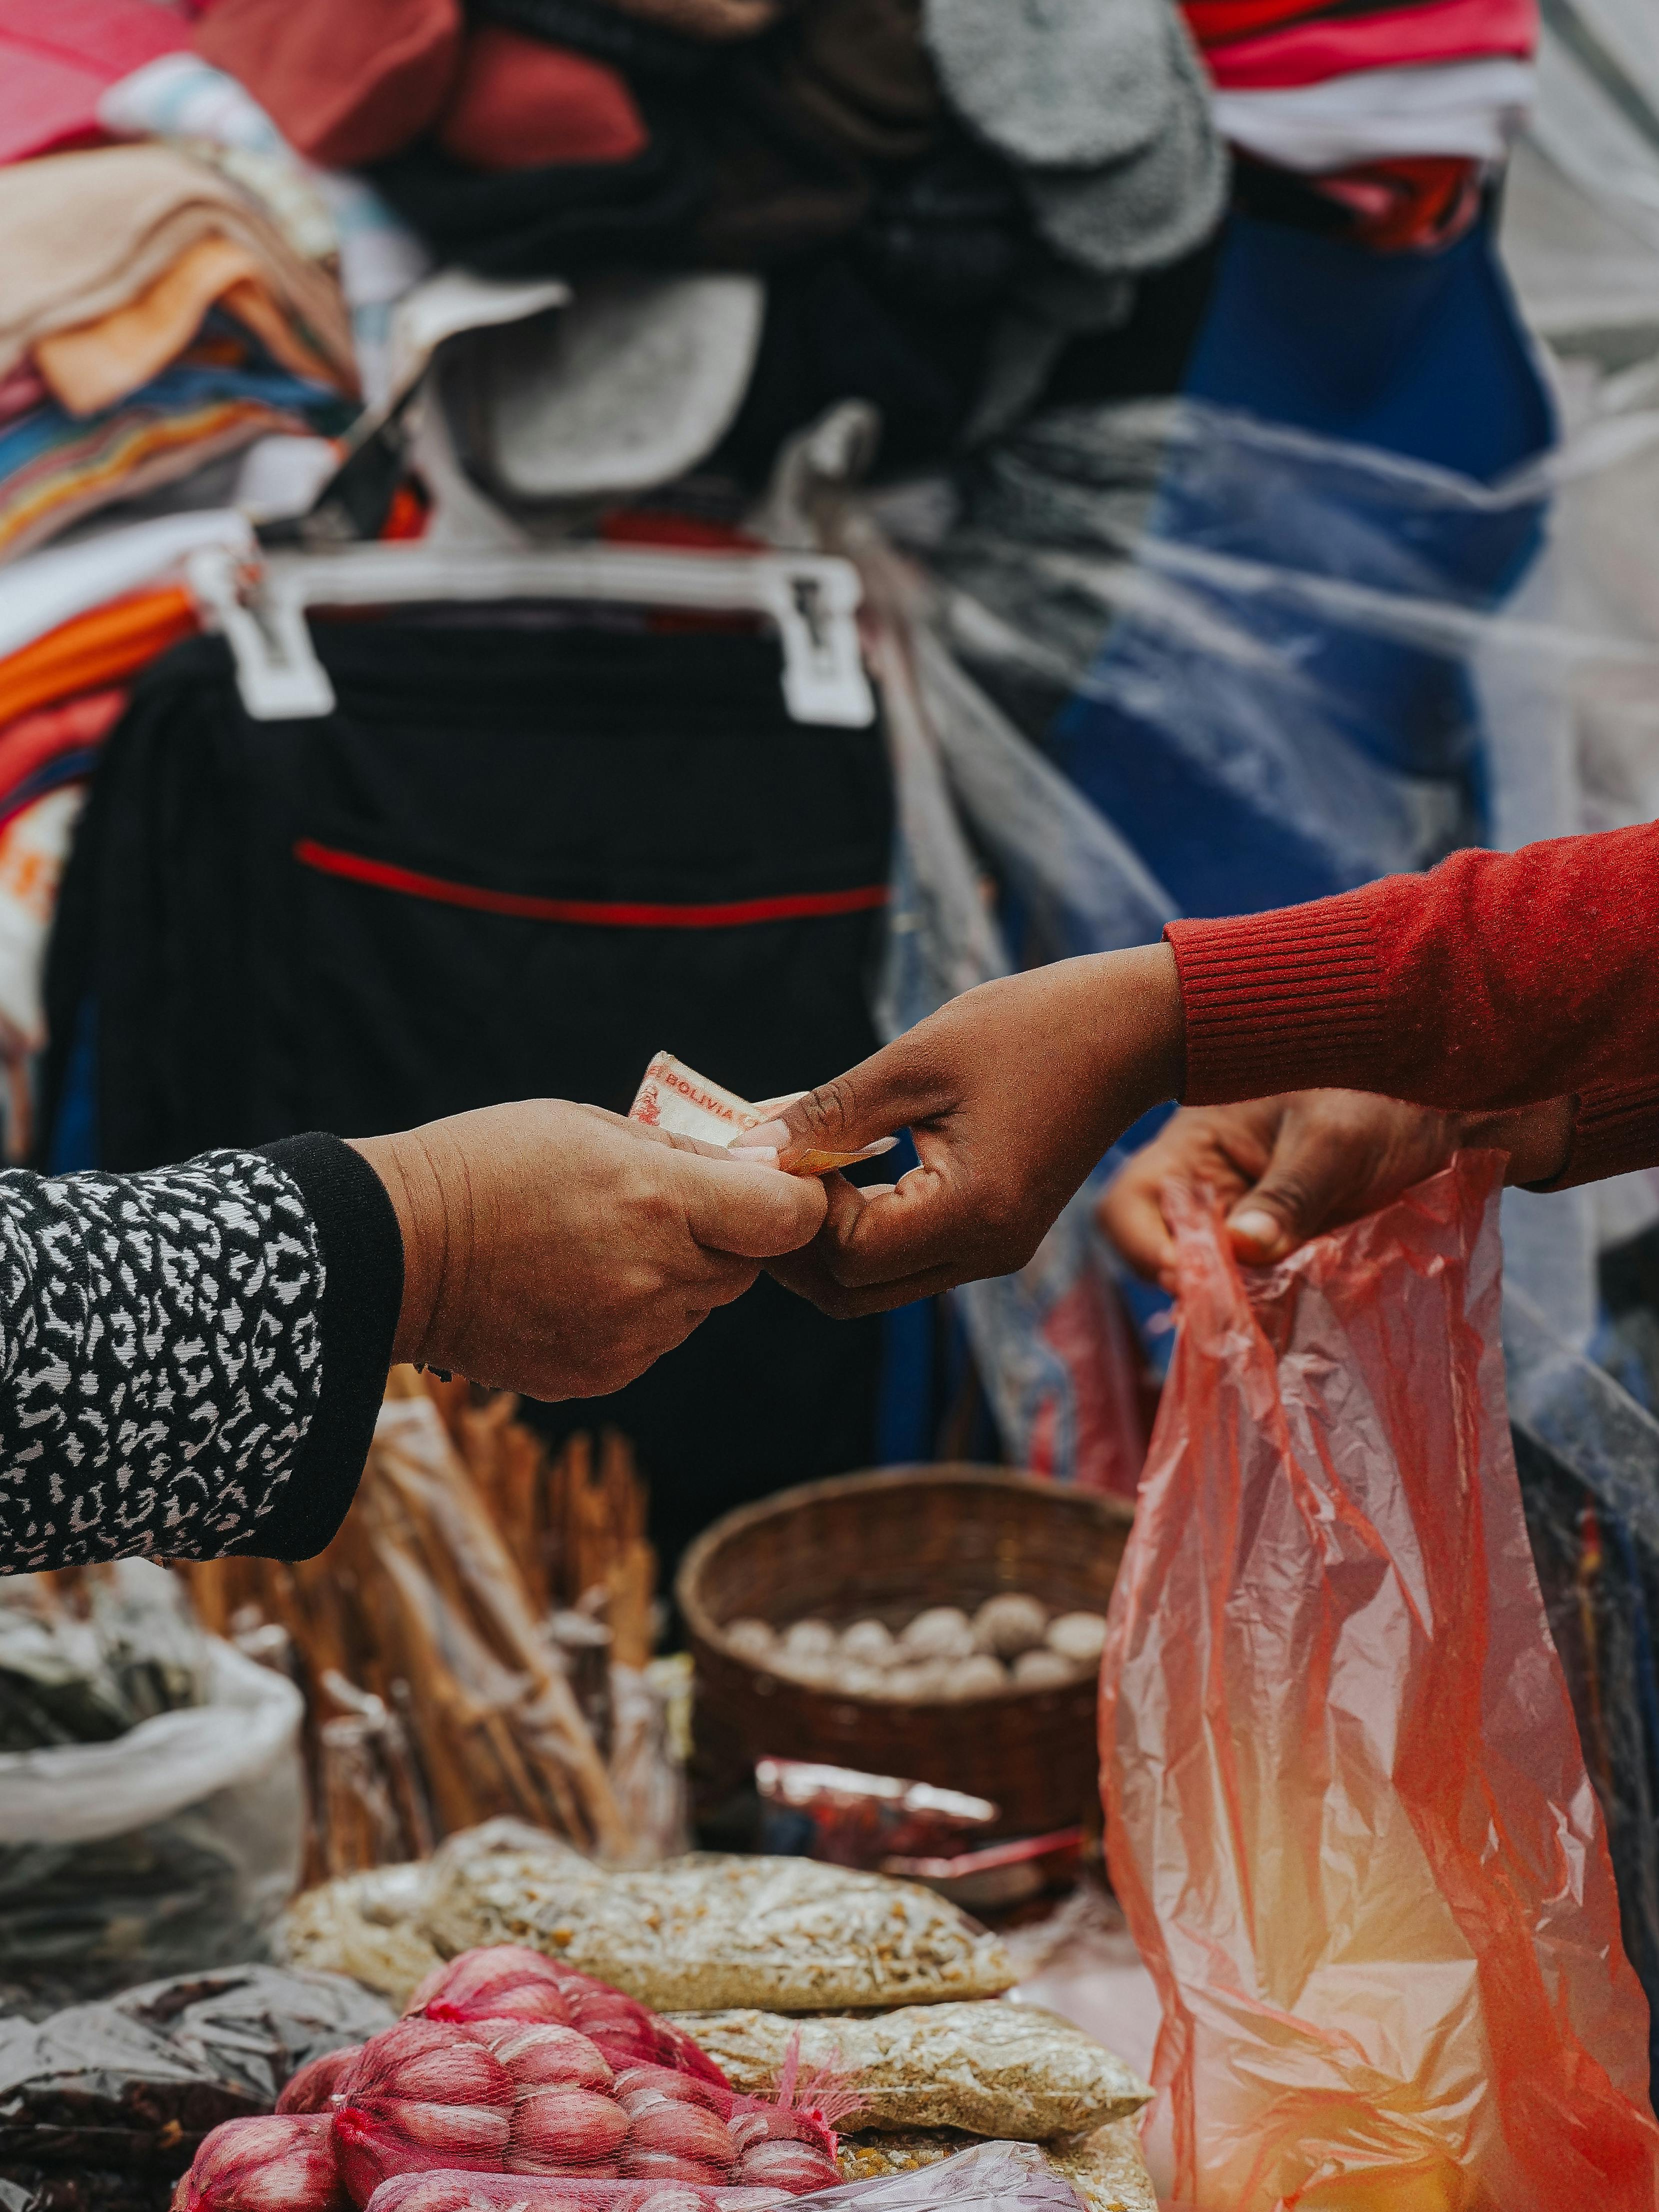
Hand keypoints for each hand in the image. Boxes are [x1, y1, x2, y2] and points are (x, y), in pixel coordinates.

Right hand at [351, 1101, 826, 1398]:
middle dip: (723, 1237)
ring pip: (697, 1307)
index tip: (775, 1187)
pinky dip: (632, 1317)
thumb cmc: (490, 1164)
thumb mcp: (591, 1127)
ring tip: (597, 1246)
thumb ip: (686, 1154)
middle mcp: (656, 1277)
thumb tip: (762, 1168)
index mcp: (660, 1201)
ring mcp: (629, 1337)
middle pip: (745, 1266)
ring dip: (674, 1278)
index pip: (788, 1217)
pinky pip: (651, 1343)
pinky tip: (572, 1286)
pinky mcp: (600, 1376)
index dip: (794, 1200)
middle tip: (658, 1209)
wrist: (392, 1249)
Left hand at [734, 944, 1184, 1315]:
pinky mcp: (999, 1235)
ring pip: (880, 1284)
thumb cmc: (1034, 1027)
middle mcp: (988, 1252)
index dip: (799, 1210)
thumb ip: (832, 1113)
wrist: (1134, 1028)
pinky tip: (847, 1166)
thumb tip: (751, 1152)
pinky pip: (913, 1256)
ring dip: (832, 1238)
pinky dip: (868, 1226)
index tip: (779, 1149)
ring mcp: (996, 1251)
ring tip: (803, 1165)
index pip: (849, 1256)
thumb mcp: (918, 1059)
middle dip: (800, 1243)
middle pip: (855, 1293)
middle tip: (769, 1174)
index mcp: (974, 1214)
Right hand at [1098, 1089, 1574, 1286]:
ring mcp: (1242, 1223)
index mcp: (1195, 1145)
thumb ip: (1290, 1195)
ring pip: (1214, 1283)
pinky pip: (1257, 1292)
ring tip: (1290, 1305)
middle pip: (1163, 1254)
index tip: (1199, 1279)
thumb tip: (1244, 1251)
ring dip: (1245, 1305)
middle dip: (1203, 1288)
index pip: (1129, 1206)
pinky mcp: (1280, 1250)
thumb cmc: (1385, 1097)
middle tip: (1253, 1307)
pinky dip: (1276, 1308)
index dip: (1147, 1249)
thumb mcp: (1337, 1141)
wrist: (1449, 1106)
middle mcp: (1206, 1188)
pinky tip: (1308, 1308)